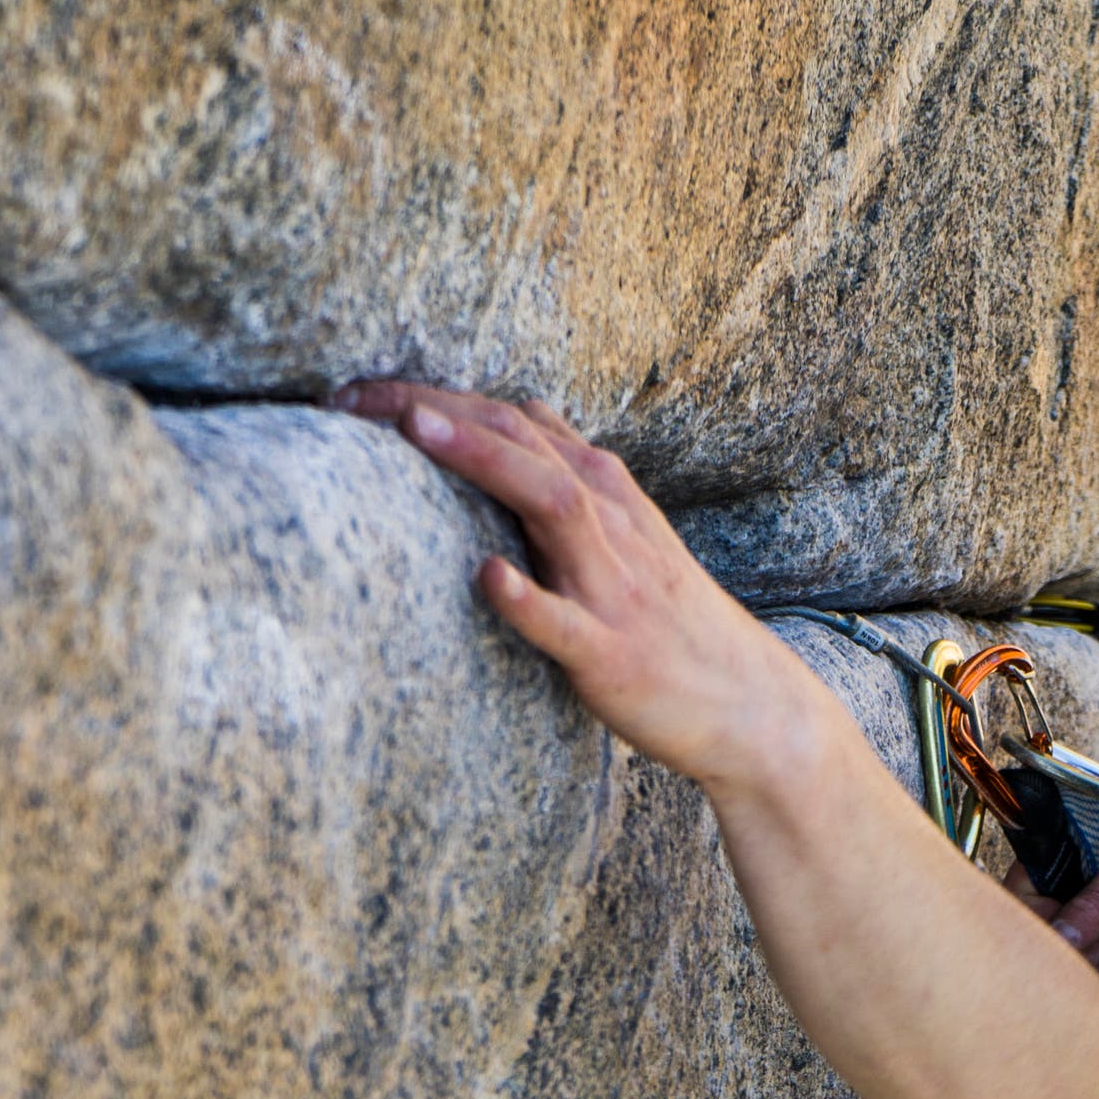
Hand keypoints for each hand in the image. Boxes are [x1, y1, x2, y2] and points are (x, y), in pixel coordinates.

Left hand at [332, 380, 832, 791]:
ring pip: (548, 502)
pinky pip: (565, 623)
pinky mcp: (611, 653)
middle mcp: (608, 522)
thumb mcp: (627, 531)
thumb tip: (515, 420)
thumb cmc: (670, 621)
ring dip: (483, 460)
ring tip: (415, 431)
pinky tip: (486, 577)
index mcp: (604, 491)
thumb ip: (570, 478)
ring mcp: (610, 586)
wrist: (748, 704)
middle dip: (435, 408)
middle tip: (350, 398)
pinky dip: (526, 598)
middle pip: (519, 440)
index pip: (512, 419)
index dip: (433, 396)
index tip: (356, 394)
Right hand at [1009, 820, 1098, 967]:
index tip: (1084, 935)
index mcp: (1052, 847)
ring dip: (1088, 950)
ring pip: (1058, 942)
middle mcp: (1052, 874)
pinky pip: (1077, 946)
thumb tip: (1064, 940)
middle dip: (1073, 944)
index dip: (1047, 925)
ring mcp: (1068, 896)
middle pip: (1036, 926)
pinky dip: (1096, 951)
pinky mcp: (1087, 915)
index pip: (1021, 899)